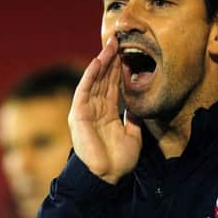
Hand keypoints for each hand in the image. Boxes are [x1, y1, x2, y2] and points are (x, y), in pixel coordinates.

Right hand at [68, 37, 141, 183]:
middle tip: (119, 40)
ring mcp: (86, 110)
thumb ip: (134, 119)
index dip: (120, 69)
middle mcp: (96, 109)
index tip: (128, 52)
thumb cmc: (118, 161)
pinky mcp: (78, 114)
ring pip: (95, 80)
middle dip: (112, 59)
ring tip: (111, 45)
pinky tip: (98, 61)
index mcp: (108, 113)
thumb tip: (139, 105)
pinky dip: (90, 75)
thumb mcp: (133, 136)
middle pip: (104, 79)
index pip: (114, 85)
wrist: (107, 177)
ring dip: (102, 62)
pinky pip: (84, 90)